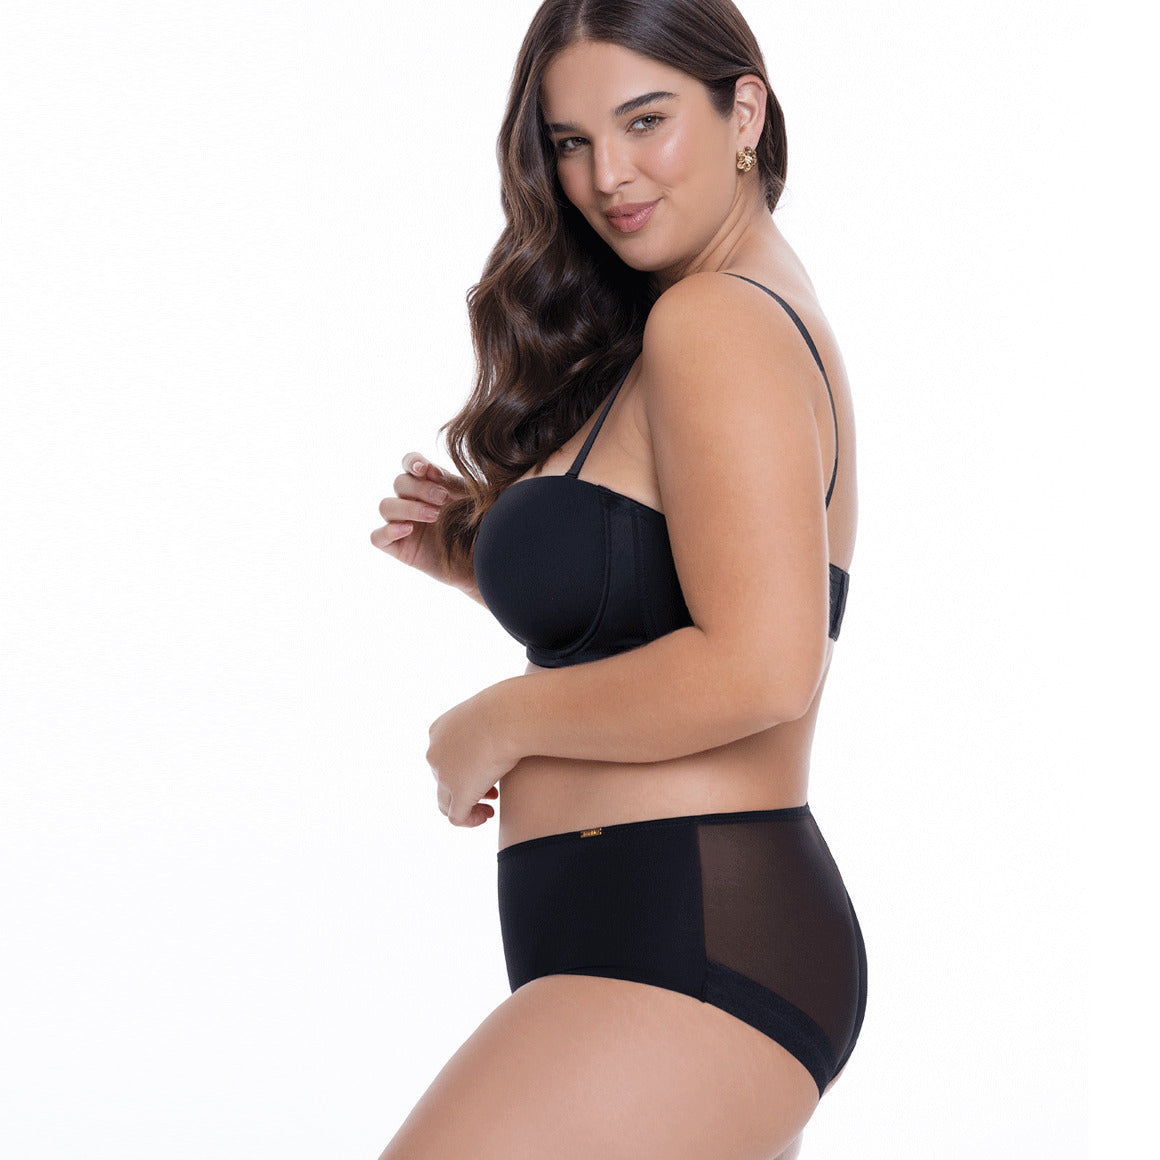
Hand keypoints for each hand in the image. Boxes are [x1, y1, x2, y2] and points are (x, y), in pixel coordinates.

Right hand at [370, 453, 477, 595]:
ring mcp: (403, 525)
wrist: (488, 563)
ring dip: (408, 507)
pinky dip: (388, 530)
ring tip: (434, 516)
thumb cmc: (483, 529)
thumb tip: (432, 470)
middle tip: (443, 499)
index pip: (410, 464)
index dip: (412, 462)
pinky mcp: (399, 548)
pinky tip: (408, 529)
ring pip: (385, 506)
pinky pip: (377, 537)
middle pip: (399, 482)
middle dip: (420, 488)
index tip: (425, 469)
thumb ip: (453, 482)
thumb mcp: (473, 501)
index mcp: (430, 485)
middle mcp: (413, 502)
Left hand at [427, 686, 520, 827]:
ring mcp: (443, 775)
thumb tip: (502, 728)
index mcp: (439, 731)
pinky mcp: (458, 793)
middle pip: (444, 780)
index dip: (463, 769)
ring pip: (446, 802)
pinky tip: (488, 815)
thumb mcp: (492, 713)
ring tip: (490, 808)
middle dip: (468, 786)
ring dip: (468, 807)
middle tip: (493, 791)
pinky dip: (470, 820)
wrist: (508, 715)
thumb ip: (489, 723)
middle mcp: (435, 753)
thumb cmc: (509, 709)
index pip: (443, 757)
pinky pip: (457, 817)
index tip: (487, 770)